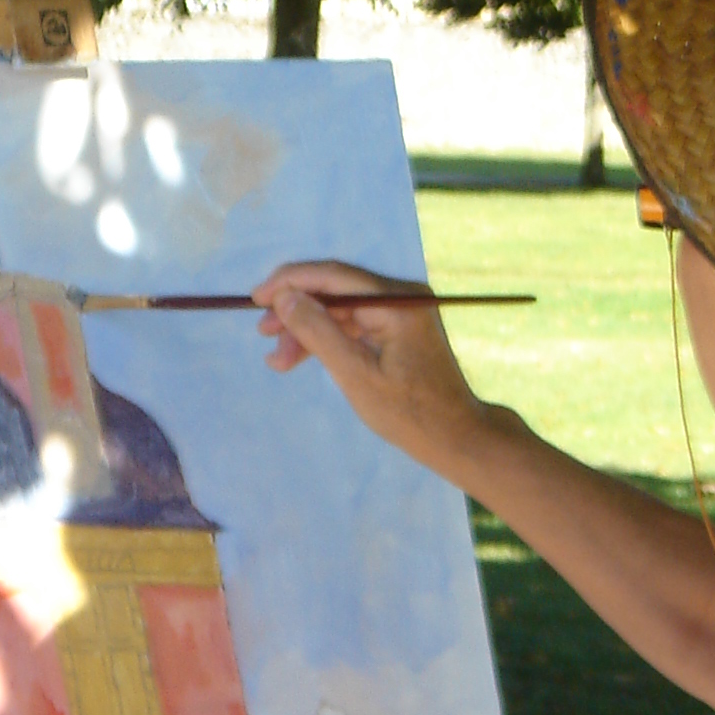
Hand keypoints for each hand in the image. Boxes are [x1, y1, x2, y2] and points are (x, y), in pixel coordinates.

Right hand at [251, 260, 487, 465]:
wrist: (457, 438)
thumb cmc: (409, 413)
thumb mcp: (355, 375)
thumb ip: (318, 332)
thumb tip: (284, 297)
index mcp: (397, 301)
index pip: (334, 276)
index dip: (290, 282)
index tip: (256, 297)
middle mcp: (402, 296)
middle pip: (335, 290)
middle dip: (296, 310)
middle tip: (261, 331)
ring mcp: (401, 312)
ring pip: (341, 309)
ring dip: (308, 329)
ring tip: (277, 358)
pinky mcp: (398, 330)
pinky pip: (354, 324)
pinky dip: (328, 340)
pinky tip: (301, 356)